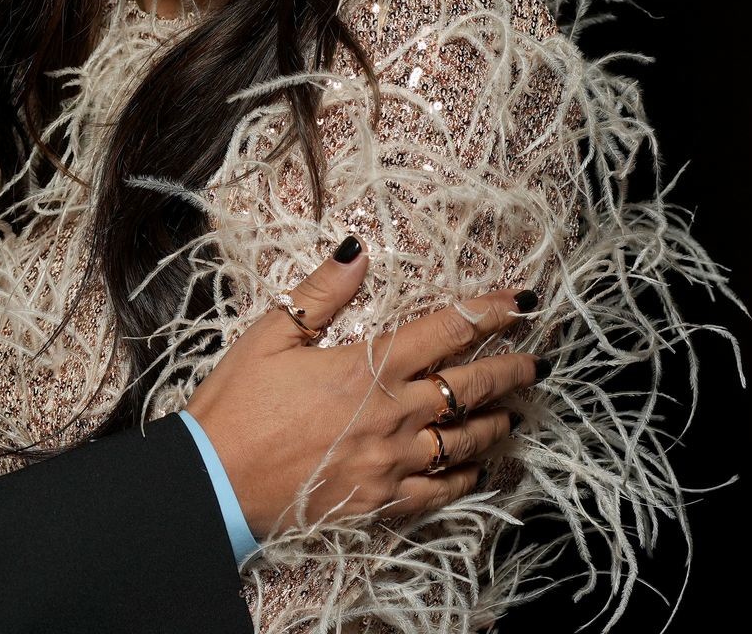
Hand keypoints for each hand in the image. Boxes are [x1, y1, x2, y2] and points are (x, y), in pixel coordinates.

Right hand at [185, 236, 540, 536]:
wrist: (215, 483)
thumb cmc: (236, 405)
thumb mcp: (270, 336)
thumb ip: (321, 293)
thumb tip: (357, 250)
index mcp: (367, 368)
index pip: (447, 331)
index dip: (490, 313)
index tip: (522, 303)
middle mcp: (393, 414)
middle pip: (471, 387)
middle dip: (511, 370)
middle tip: (536, 362)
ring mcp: (394, 462)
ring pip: (467, 440)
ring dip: (497, 422)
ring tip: (515, 412)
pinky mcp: (384, 501)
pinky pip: (443, 490)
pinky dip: (469, 476)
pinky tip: (479, 467)